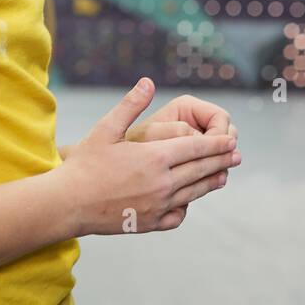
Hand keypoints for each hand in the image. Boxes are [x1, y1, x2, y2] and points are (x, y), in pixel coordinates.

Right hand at [58, 78, 238, 235]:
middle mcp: (162, 183)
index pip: (196, 148)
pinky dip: (187, 206)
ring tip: (222, 176)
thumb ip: (131, 105)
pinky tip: (189, 200)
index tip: (231, 140)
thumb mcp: (106, 129)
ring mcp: (158, 205)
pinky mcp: (150, 223)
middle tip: (237, 156)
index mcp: (155, 157)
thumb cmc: (84, 163)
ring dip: (211, 182)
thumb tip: (148, 81)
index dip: (216, 143)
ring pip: (194, 193)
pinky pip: (178, 215)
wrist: (68, 204)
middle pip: (201, 170)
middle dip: (221, 161)